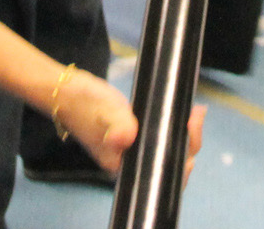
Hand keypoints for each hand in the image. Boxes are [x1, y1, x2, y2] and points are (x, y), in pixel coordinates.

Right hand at [51, 76, 208, 182]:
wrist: (66, 91)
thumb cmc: (84, 103)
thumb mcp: (104, 111)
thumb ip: (117, 125)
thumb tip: (125, 139)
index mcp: (122, 166)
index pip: (160, 171)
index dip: (181, 157)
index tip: (190, 130)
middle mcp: (129, 163)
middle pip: (167, 162)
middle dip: (188, 142)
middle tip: (196, 114)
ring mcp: (132, 150)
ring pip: (165, 149)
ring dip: (184, 134)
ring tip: (195, 113)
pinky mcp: (133, 136)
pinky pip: (160, 137)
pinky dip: (174, 127)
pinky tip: (184, 114)